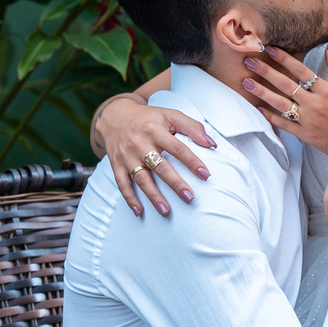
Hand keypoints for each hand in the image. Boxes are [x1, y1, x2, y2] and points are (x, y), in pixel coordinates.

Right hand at [98, 96, 215, 215]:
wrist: (115, 116)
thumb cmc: (149, 118)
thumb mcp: (170, 114)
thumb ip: (192, 127)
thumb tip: (212, 144)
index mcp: (155, 130)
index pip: (177, 148)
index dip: (192, 162)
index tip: (205, 175)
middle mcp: (139, 143)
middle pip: (160, 167)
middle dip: (175, 184)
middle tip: (190, 198)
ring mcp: (127, 156)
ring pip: (141, 178)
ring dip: (153, 196)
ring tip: (166, 211)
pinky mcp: (116, 164)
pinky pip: (122, 184)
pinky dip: (129, 198)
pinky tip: (139, 211)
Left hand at [241, 44, 327, 170]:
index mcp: (327, 91)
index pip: (301, 70)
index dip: (284, 58)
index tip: (269, 48)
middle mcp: (315, 104)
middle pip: (285, 84)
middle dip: (265, 71)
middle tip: (248, 60)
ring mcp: (308, 121)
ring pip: (280, 104)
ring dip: (262, 92)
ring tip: (246, 82)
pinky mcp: (305, 135)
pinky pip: (284, 125)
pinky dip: (270, 117)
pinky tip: (258, 108)